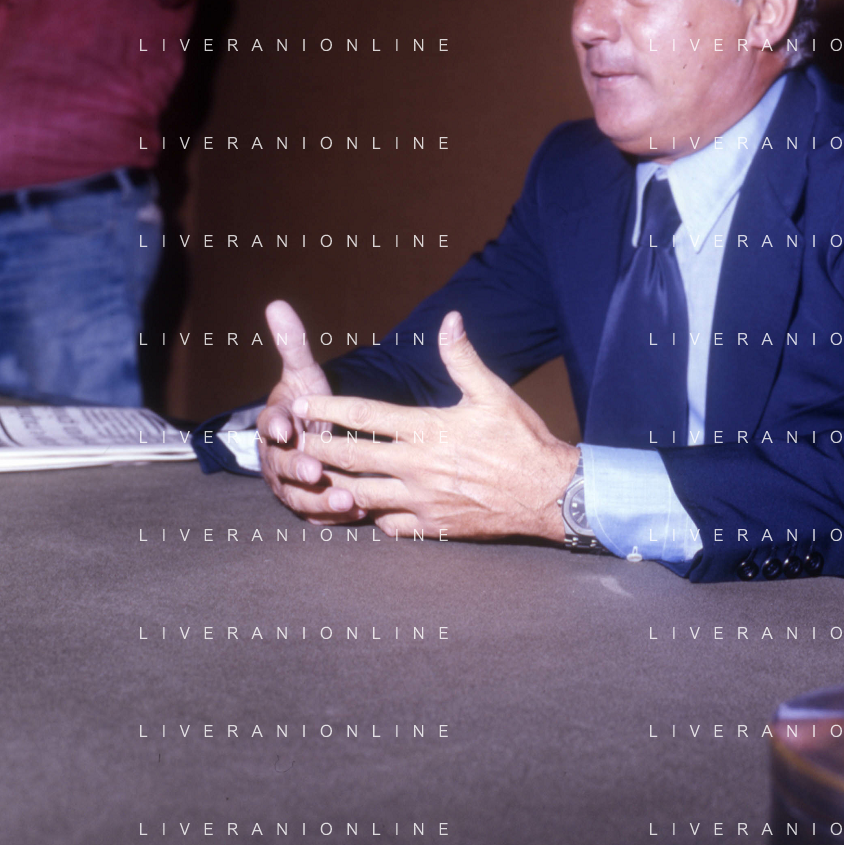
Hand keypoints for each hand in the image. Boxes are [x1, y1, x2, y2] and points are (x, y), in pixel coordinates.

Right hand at [257, 300, 365, 524]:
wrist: (315, 437)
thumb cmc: (309, 404)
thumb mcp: (304, 374)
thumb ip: (293, 345)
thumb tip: (277, 304)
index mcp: (275, 425)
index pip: (269, 425)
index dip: (276, 426)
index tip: (288, 428)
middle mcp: (276, 458)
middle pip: (282, 466)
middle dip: (298, 468)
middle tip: (316, 469)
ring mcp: (290, 486)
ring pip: (299, 497)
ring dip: (320, 501)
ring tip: (348, 500)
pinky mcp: (307, 506)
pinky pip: (317, 516)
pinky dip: (333, 517)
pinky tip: (358, 515)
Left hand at [288, 311, 577, 541]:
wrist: (549, 492)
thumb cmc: (522, 439)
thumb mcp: (493, 392)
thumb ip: (463, 357)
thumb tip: (450, 319)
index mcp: (428, 429)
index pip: (365, 417)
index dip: (328, 411)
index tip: (303, 405)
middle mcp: (418, 466)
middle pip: (352, 458)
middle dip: (318, 449)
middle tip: (294, 444)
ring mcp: (423, 500)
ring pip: (362, 495)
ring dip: (335, 486)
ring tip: (315, 478)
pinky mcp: (433, 525)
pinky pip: (389, 525)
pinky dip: (372, 515)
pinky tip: (365, 507)